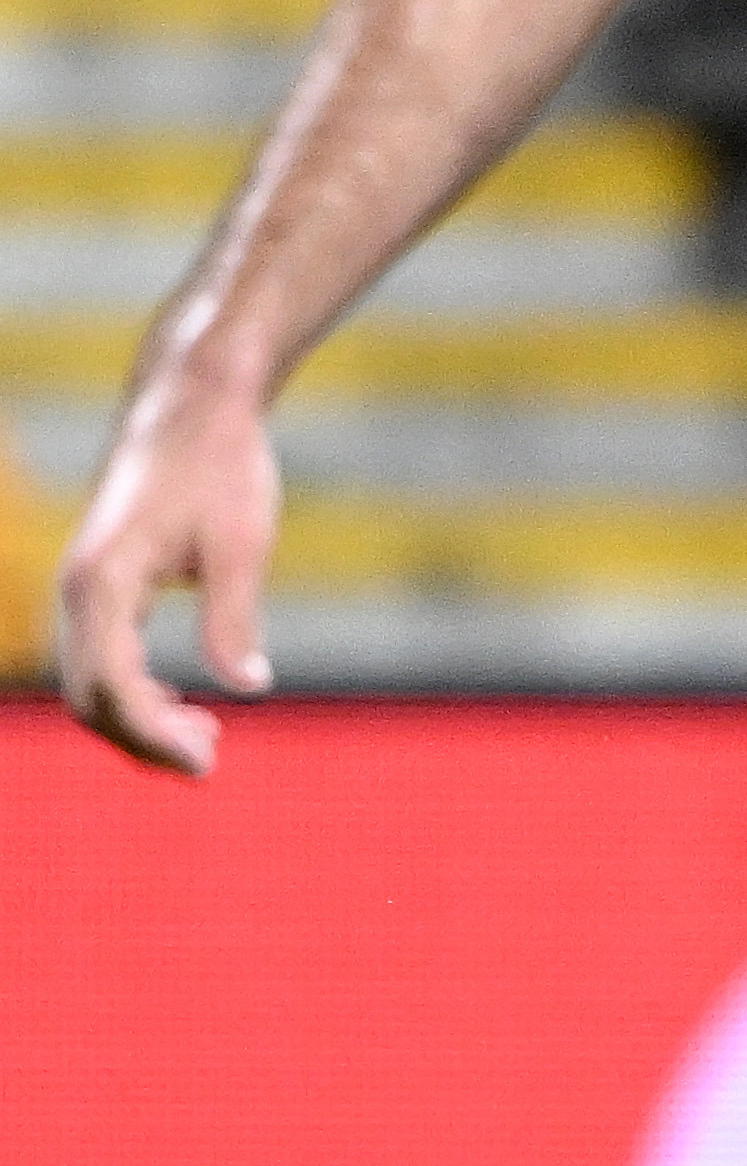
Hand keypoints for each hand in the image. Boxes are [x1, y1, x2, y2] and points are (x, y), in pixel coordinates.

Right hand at [54, 376, 281, 777]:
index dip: (153, 734)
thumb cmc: (221, 463)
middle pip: (89, 697)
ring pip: (89, 683)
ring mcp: (82, 589)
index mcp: (103, 583)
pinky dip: (132, 691)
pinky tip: (181, 703)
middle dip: (142, 739)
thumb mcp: (241, 543)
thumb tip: (250, 687)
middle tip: (208, 762)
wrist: (193, 403)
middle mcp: (77, 591)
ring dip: (136, 720)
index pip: (113, 686)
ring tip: (202, 743)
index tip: (205, 762)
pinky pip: (99, 659)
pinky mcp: (99, 585)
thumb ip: (235, 619)